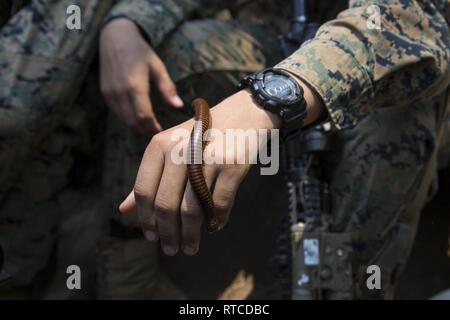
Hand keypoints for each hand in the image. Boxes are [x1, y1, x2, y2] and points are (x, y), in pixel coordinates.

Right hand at [100, 18, 183, 133]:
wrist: (115, 37)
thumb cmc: (140, 51)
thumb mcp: (158, 66)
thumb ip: (167, 88)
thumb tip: (179, 105)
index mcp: (135, 85)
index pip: (144, 115)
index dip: (153, 126)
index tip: (161, 130)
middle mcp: (120, 92)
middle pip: (133, 121)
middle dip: (145, 129)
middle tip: (156, 130)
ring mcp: (110, 93)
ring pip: (124, 119)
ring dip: (136, 126)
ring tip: (149, 126)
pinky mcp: (105, 93)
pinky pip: (117, 112)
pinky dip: (127, 119)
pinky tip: (137, 117)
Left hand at [120, 77, 324, 255]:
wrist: (242, 115)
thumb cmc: (202, 137)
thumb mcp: (170, 149)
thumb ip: (147, 178)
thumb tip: (122, 211)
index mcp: (159, 145)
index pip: (143, 190)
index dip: (145, 219)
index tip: (150, 237)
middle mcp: (180, 150)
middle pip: (166, 204)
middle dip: (167, 233)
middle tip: (170, 249)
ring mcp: (207, 158)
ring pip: (192, 209)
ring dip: (190, 235)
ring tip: (189, 248)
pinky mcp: (231, 166)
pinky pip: (219, 205)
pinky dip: (215, 222)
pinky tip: (213, 228)